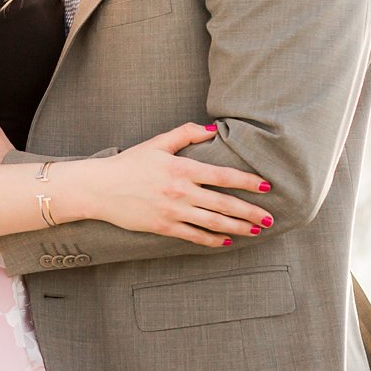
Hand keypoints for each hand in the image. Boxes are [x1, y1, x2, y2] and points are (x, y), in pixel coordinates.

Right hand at [84, 123, 273, 248]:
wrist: (100, 188)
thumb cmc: (129, 163)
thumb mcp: (156, 143)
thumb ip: (186, 134)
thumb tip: (212, 130)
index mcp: (182, 169)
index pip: (223, 176)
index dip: (247, 182)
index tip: (265, 186)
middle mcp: (181, 192)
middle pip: (224, 204)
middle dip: (250, 212)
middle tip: (270, 218)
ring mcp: (173, 212)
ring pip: (214, 223)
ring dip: (238, 228)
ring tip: (256, 231)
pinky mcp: (164, 227)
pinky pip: (194, 236)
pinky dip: (213, 240)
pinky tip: (226, 241)